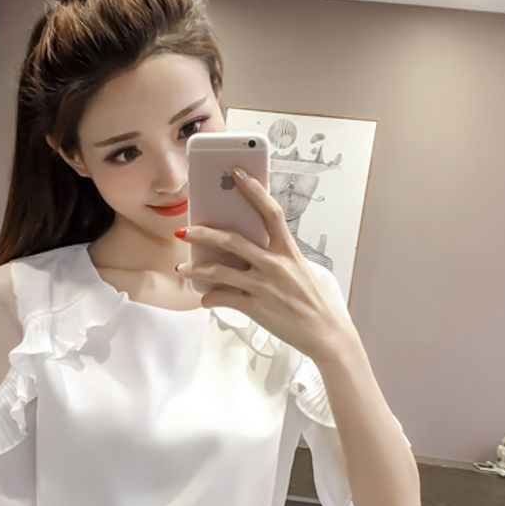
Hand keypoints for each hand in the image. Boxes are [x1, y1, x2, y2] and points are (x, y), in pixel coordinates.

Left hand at [175, 167, 355, 362]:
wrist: (324, 332)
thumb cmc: (311, 300)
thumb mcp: (300, 270)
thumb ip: (277, 257)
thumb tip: (246, 250)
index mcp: (288, 250)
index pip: (270, 212)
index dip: (253, 190)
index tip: (236, 173)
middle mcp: (275, 264)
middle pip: (232, 240)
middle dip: (203, 233)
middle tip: (184, 230)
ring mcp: (264, 286)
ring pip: (219, 271)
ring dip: (195, 268)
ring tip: (181, 268)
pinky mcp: (255, 307)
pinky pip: (223, 298)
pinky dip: (210, 298)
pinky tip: (205, 298)